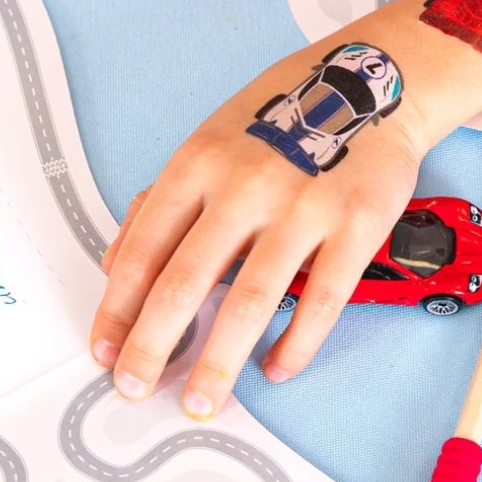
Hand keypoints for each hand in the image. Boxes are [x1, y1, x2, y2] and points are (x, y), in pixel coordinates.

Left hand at [90, 54, 428, 418]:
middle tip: (137, 389)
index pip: (143, 251)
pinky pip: (323, 299)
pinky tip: (276, 369)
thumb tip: (114, 266)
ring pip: (250, 300)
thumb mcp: (209, 143)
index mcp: (198, 165)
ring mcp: (302, 206)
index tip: (106, 353)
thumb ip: (160, 203)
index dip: (118, 311)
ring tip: (202, 401)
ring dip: (220, 362)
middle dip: (154, 347)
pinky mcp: (356, 224)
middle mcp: (244, 185)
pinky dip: (297, 344)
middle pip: (184, 281)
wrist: (375, 81)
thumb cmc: (285, 114)